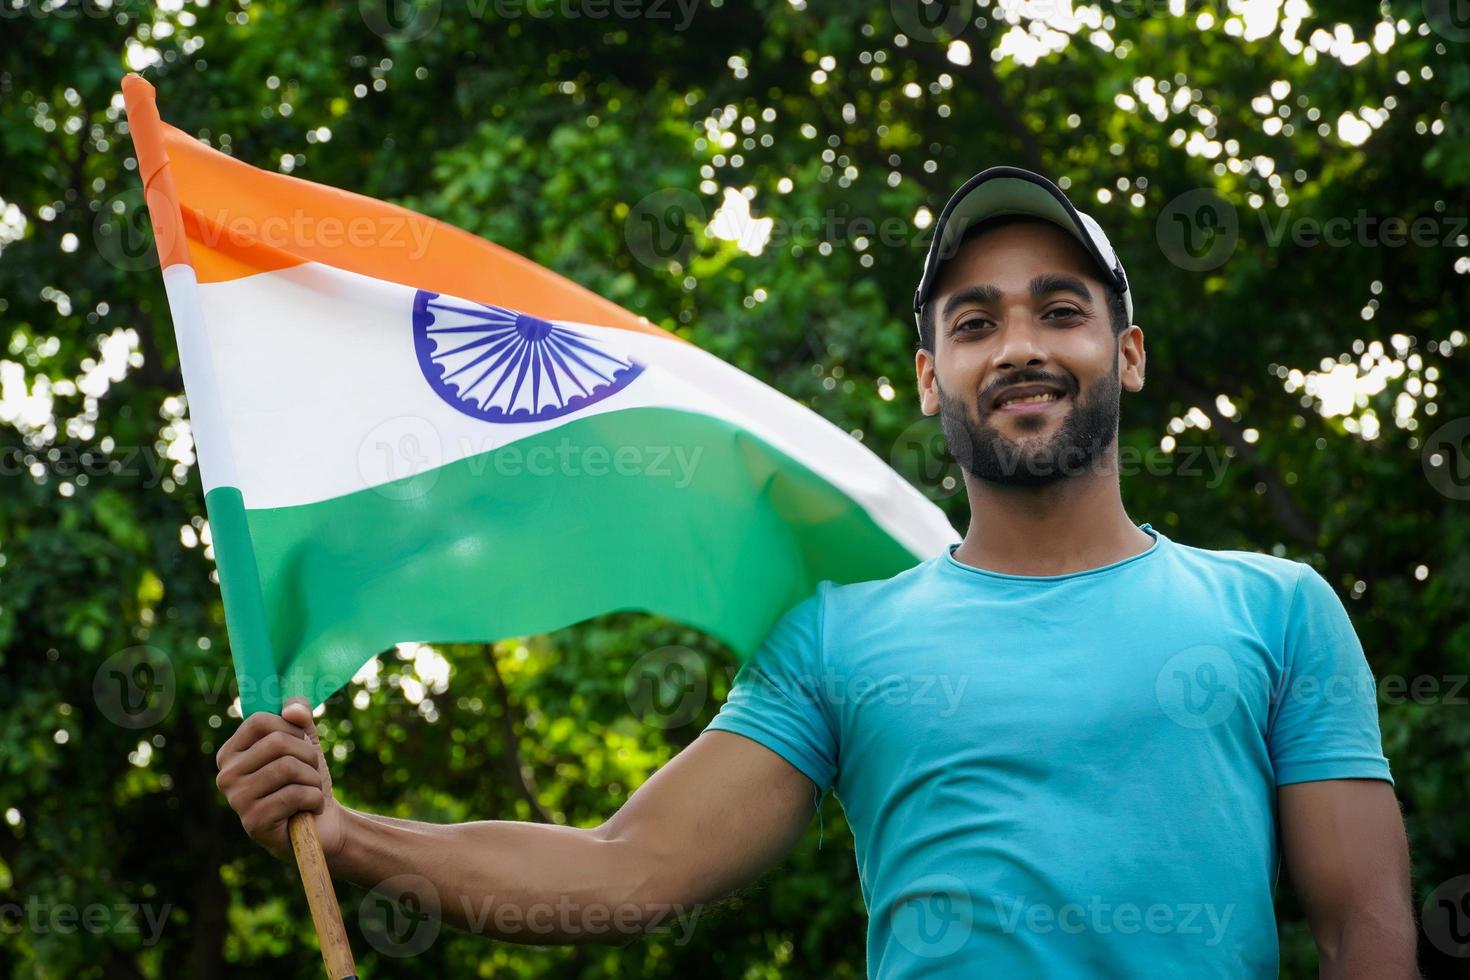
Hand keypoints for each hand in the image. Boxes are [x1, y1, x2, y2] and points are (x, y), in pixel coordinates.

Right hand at [215, 698, 344, 861]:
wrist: (322, 823)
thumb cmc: (306, 779)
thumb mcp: (305, 741)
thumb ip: (299, 715)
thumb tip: (292, 708)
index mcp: (231, 752)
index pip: (260, 721)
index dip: (292, 728)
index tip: (301, 744)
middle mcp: (226, 775)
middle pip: (278, 742)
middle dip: (309, 756)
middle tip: (310, 773)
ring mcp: (236, 800)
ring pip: (288, 767)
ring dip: (313, 779)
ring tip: (310, 790)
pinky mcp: (253, 822)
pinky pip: (295, 794)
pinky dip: (314, 799)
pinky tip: (310, 809)